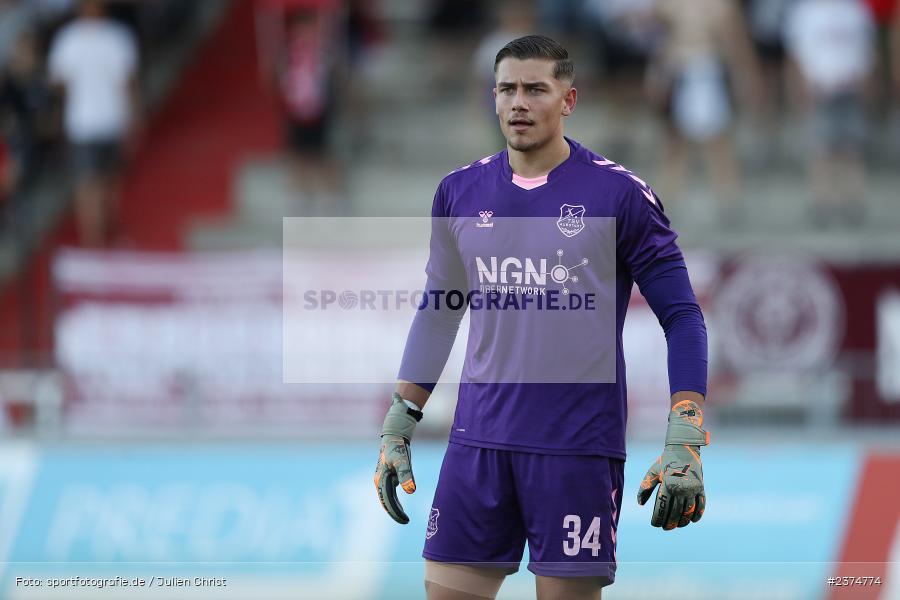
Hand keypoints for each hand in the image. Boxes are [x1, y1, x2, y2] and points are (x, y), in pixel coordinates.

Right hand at [374, 393, 421, 523]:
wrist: (394, 435)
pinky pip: (391, 493)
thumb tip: (411, 492)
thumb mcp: (403, 460)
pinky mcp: (388, 476)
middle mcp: (379, 481)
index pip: (387, 501)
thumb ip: (407, 475)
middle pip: (386, 501)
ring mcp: (383, 479)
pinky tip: (401, 507)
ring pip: (388, 498)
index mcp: (380, 479)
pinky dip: (396, 501)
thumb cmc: (397, 447)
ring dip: (395, 508)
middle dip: (395, 512)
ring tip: (404, 518)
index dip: (395, 512)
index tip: (404, 520)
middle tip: (405, 522)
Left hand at [637, 399, 708, 529]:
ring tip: (677, 526)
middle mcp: (680, 489)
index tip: (654, 524)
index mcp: (667, 485)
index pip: (662, 508)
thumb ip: (645, 488)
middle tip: (665, 528)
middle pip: (675, 513)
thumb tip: (640, 504)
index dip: (658, 519)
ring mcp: (692, 489)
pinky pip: (701, 505)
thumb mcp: (652, 472)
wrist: (684, 448)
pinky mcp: (701, 488)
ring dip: (682, 522)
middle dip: (669, 523)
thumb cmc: (665, 461)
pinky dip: (697, 515)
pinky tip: (691, 521)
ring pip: (688, 512)